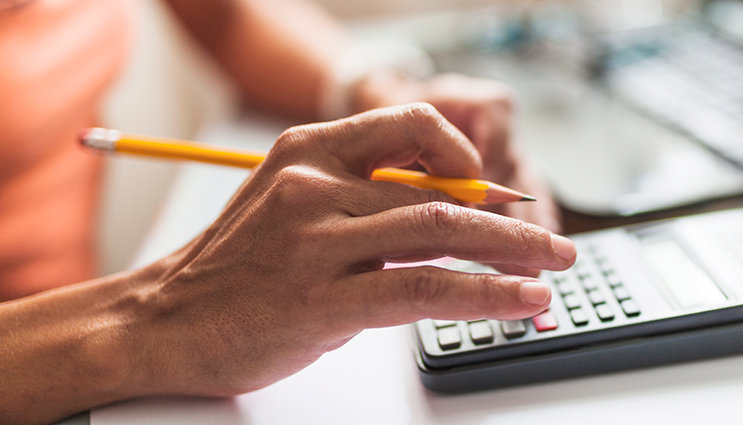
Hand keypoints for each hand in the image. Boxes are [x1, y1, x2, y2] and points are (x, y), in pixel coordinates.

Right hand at [136, 104, 575, 396]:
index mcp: (308, 151)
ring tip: (553, 268)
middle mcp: (314, 186)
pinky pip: (424, 289)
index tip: (496, 194)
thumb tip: (447, 211)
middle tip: (552, 241)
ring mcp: (317, 243)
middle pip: (439, 192)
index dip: (466, 157)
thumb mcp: (291, 206)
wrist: (163, 321)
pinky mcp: (324, 301)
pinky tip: (520, 301)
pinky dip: (484, 295)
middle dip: (509, 220)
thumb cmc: (236, 268)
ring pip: (440, 234)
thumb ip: (363, 200)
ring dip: (511, 253)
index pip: (410, 126)